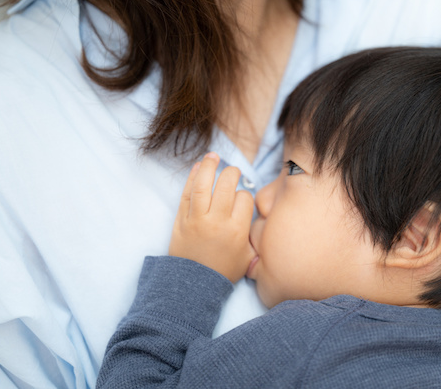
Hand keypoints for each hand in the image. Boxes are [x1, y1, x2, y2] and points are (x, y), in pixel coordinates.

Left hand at [169, 153, 255, 282]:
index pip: (244, 199)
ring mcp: (197, 219)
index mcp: (236, 231)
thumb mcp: (248, 259)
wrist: (192, 285)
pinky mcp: (181, 220)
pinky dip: (192, 178)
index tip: (242, 201)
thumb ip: (256, 238)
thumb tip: (260, 221)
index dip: (245, 196)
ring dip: (209, 166)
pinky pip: (186, 194)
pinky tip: (198, 167)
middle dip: (232, 173)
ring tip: (213, 156)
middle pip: (227, 186)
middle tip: (233, 171)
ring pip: (204, 184)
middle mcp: (217, 222)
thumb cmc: (222, 272)